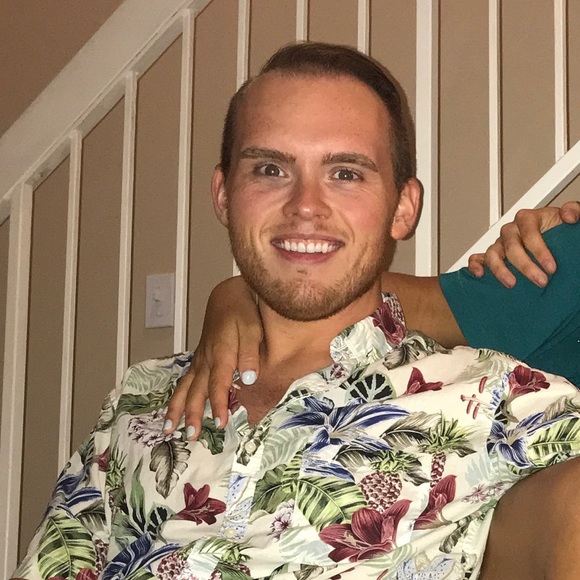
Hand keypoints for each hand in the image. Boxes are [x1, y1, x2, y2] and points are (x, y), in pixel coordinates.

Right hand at [163, 277, 261, 438]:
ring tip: (168, 430)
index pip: (219, 383)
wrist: (227, 296)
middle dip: (192, 414)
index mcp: (221, 353)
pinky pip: (184, 381)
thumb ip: (250, 354)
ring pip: (185, 387)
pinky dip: (177, 397)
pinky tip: (173, 411)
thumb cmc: (243, 311)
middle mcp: (207, 360)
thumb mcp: (253, 328)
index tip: (220, 423)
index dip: (219, 404)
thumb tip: (251, 379)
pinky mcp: (198, 359)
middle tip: (191, 436)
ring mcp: (200, 360)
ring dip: (177, 409)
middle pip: (197, 390)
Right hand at [468, 201, 579, 286]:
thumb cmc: (558, 231)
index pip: (529, 232)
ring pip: (492, 254)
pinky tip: (480, 275)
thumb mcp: (568, 219)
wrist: (553, 241)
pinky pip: (478, 258)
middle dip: (525, 266)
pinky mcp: (492, 256)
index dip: (539, 250)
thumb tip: (569, 216)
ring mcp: (499, 244)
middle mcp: (511, 231)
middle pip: (511, 246)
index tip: (551, 267)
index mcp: (528, 219)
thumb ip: (574, 211)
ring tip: (512, 284)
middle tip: (541, 281)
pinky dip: (476, 265)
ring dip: (500, 269)